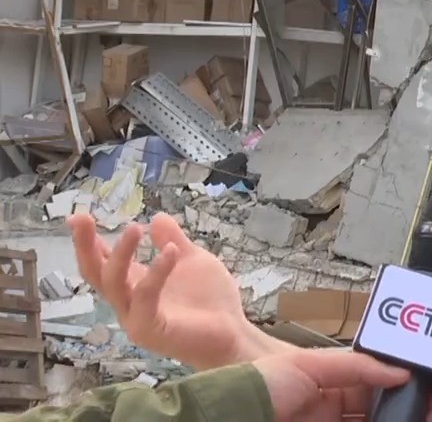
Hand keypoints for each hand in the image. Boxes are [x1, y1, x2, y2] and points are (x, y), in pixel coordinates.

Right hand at [69, 212, 277, 369]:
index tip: (78, 217)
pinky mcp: (150, 329)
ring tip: (134, 227)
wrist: (233, 333)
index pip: (103, 262)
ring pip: (114, 284)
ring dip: (121, 254)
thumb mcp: (192, 260)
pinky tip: (170, 252)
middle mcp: (129, 301)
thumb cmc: (211, 300)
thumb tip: (156, 218)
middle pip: (96, 273)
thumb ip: (173, 240)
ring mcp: (136, 317)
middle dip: (85, 245)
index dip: (89, 242)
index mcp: (135, 284)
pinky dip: (156, 273)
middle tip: (80, 219)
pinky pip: (145, 298)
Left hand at [254, 349, 431, 421]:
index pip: (374, 385)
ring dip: (406, 421)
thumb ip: (355, 365)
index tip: (426, 387)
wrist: (231, 416)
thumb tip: (399, 370)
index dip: (402, 386)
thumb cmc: (261, 385)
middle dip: (411, 409)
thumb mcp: (308, 365)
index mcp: (328, 386)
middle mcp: (331, 412)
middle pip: (381, 411)